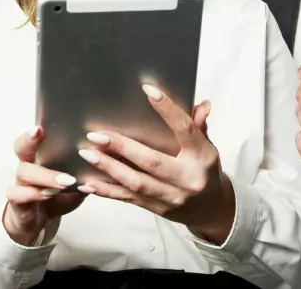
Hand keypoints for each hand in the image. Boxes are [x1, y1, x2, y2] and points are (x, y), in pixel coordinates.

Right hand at [1, 126, 87, 246]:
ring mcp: (19, 183)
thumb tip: (106, 161)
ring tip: (65, 181)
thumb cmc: (56, 198)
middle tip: (39, 132)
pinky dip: (32, 194)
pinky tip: (46, 194)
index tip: (41, 126)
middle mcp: (27, 166)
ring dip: (46, 175)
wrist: (38, 222)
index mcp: (40, 157)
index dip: (36, 131)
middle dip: (30, 139)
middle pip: (21, 147)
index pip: (35, 137)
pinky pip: (17, 194)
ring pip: (24, 172)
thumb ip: (85, 174)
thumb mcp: (74, 185)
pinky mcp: (16, 201)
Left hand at [78, 85, 236, 244]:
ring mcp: (172, 196)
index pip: (185, 129)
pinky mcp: (157, 208)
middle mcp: (187, 178)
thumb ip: (198, 126)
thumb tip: (202, 104)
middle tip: (97, 134)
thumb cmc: (205, 170)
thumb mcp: (207, 146)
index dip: (168, 109)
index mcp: (202, 156)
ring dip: (109, 168)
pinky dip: (107, 191)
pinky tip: (88, 183)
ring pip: (136, 182)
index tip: (148, 90)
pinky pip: (129, 199)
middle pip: (152, 161)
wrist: (212, 209)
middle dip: (122, 147)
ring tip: (88, 154)